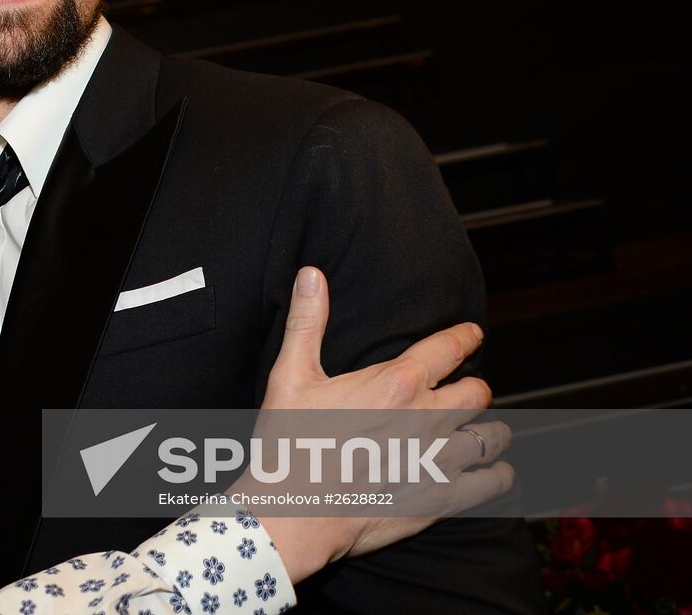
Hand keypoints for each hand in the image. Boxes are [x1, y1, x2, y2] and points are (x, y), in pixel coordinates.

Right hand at [249, 267, 513, 581]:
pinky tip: (494, 472)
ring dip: (491, 431)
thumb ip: (307, 322)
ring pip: (491, 437)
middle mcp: (426, 418)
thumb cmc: (288, 444)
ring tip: (485, 431)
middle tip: (468, 389)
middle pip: (477, 392)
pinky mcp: (441, 500)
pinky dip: (499, 475)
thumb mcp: (290, 375)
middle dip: (475, 386)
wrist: (293, 512)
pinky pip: (492, 483)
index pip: (448, 349)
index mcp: (395, 383)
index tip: (473, 334)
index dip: (465, 337)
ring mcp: (437, 462)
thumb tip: (311, 274)